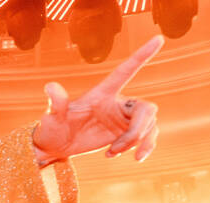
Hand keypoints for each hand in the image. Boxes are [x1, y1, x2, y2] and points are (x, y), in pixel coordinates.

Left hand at [33, 36, 162, 164]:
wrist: (55, 146)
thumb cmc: (52, 129)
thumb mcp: (52, 117)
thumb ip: (56, 103)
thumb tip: (50, 87)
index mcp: (102, 93)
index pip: (125, 71)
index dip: (142, 55)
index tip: (159, 38)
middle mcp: (117, 102)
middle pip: (146, 108)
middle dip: (137, 130)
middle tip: (116, 148)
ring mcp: (124, 118)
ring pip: (149, 124)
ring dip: (136, 142)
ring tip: (112, 153)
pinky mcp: (127, 132)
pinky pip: (148, 135)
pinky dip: (144, 146)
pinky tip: (129, 157)